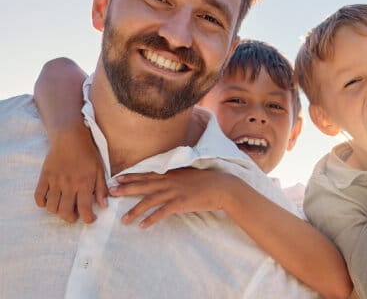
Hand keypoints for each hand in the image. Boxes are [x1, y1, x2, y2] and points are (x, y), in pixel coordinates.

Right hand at [34, 123, 107, 222]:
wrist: (70, 138)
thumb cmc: (88, 154)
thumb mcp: (100, 170)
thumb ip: (101, 189)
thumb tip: (103, 206)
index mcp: (85, 183)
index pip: (85, 209)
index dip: (88, 219)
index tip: (90, 219)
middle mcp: (69, 185)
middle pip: (65, 212)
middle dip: (71, 218)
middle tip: (76, 214)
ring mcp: (55, 181)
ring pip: (51, 207)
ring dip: (57, 211)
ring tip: (64, 206)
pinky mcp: (44, 177)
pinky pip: (38, 196)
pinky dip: (42, 203)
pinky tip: (49, 201)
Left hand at [109, 167, 233, 227]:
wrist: (222, 187)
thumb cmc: (207, 181)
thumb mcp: (189, 174)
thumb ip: (176, 176)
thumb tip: (166, 179)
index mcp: (171, 174)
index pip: (147, 174)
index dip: (131, 176)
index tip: (117, 178)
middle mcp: (169, 181)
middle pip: (143, 185)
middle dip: (126, 189)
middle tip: (110, 193)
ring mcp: (174, 192)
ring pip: (150, 201)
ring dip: (135, 210)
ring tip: (123, 220)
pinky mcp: (180, 203)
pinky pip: (162, 212)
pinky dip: (152, 219)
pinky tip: (143, 226)